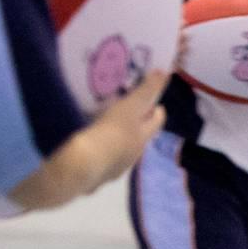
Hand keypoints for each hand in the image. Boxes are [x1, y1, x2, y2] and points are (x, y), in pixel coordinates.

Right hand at [88, 70, 168, 185]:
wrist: (83, 165)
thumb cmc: (110, 132)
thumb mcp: (130, 106)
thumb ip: (146, 91)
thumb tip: (164, 73)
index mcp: (143, 137)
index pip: (158, 119)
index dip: (155, 106)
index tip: (145, 96)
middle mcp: (135, 155)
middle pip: (141, 135)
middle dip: (137, 122)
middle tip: (122, 106)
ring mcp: (118, 167)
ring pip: (124, 148)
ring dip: (119, 137)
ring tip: (103, 123)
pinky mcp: (99, 176)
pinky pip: (105, 160)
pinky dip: (103, 150)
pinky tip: (90, 143)